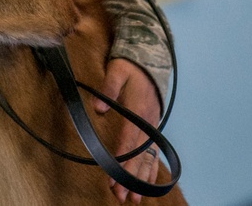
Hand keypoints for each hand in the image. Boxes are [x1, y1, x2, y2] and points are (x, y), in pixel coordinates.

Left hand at [94, 58, 161, 203]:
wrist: (150, 60)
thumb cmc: (130, 67)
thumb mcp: (117, 70)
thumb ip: (108, 87)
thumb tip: (98, 107)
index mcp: (138, 109)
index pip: (128, 138)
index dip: (122, 157)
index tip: (114, 174)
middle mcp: (147, 121)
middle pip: (139, 154)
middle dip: (130, 176)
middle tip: (120, 194)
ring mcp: (152, 126)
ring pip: (148, 157)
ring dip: (141, 178)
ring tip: (134, 198)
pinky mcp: (153, 127)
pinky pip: (153, 152)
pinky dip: (150, 169)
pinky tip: (147, 184)